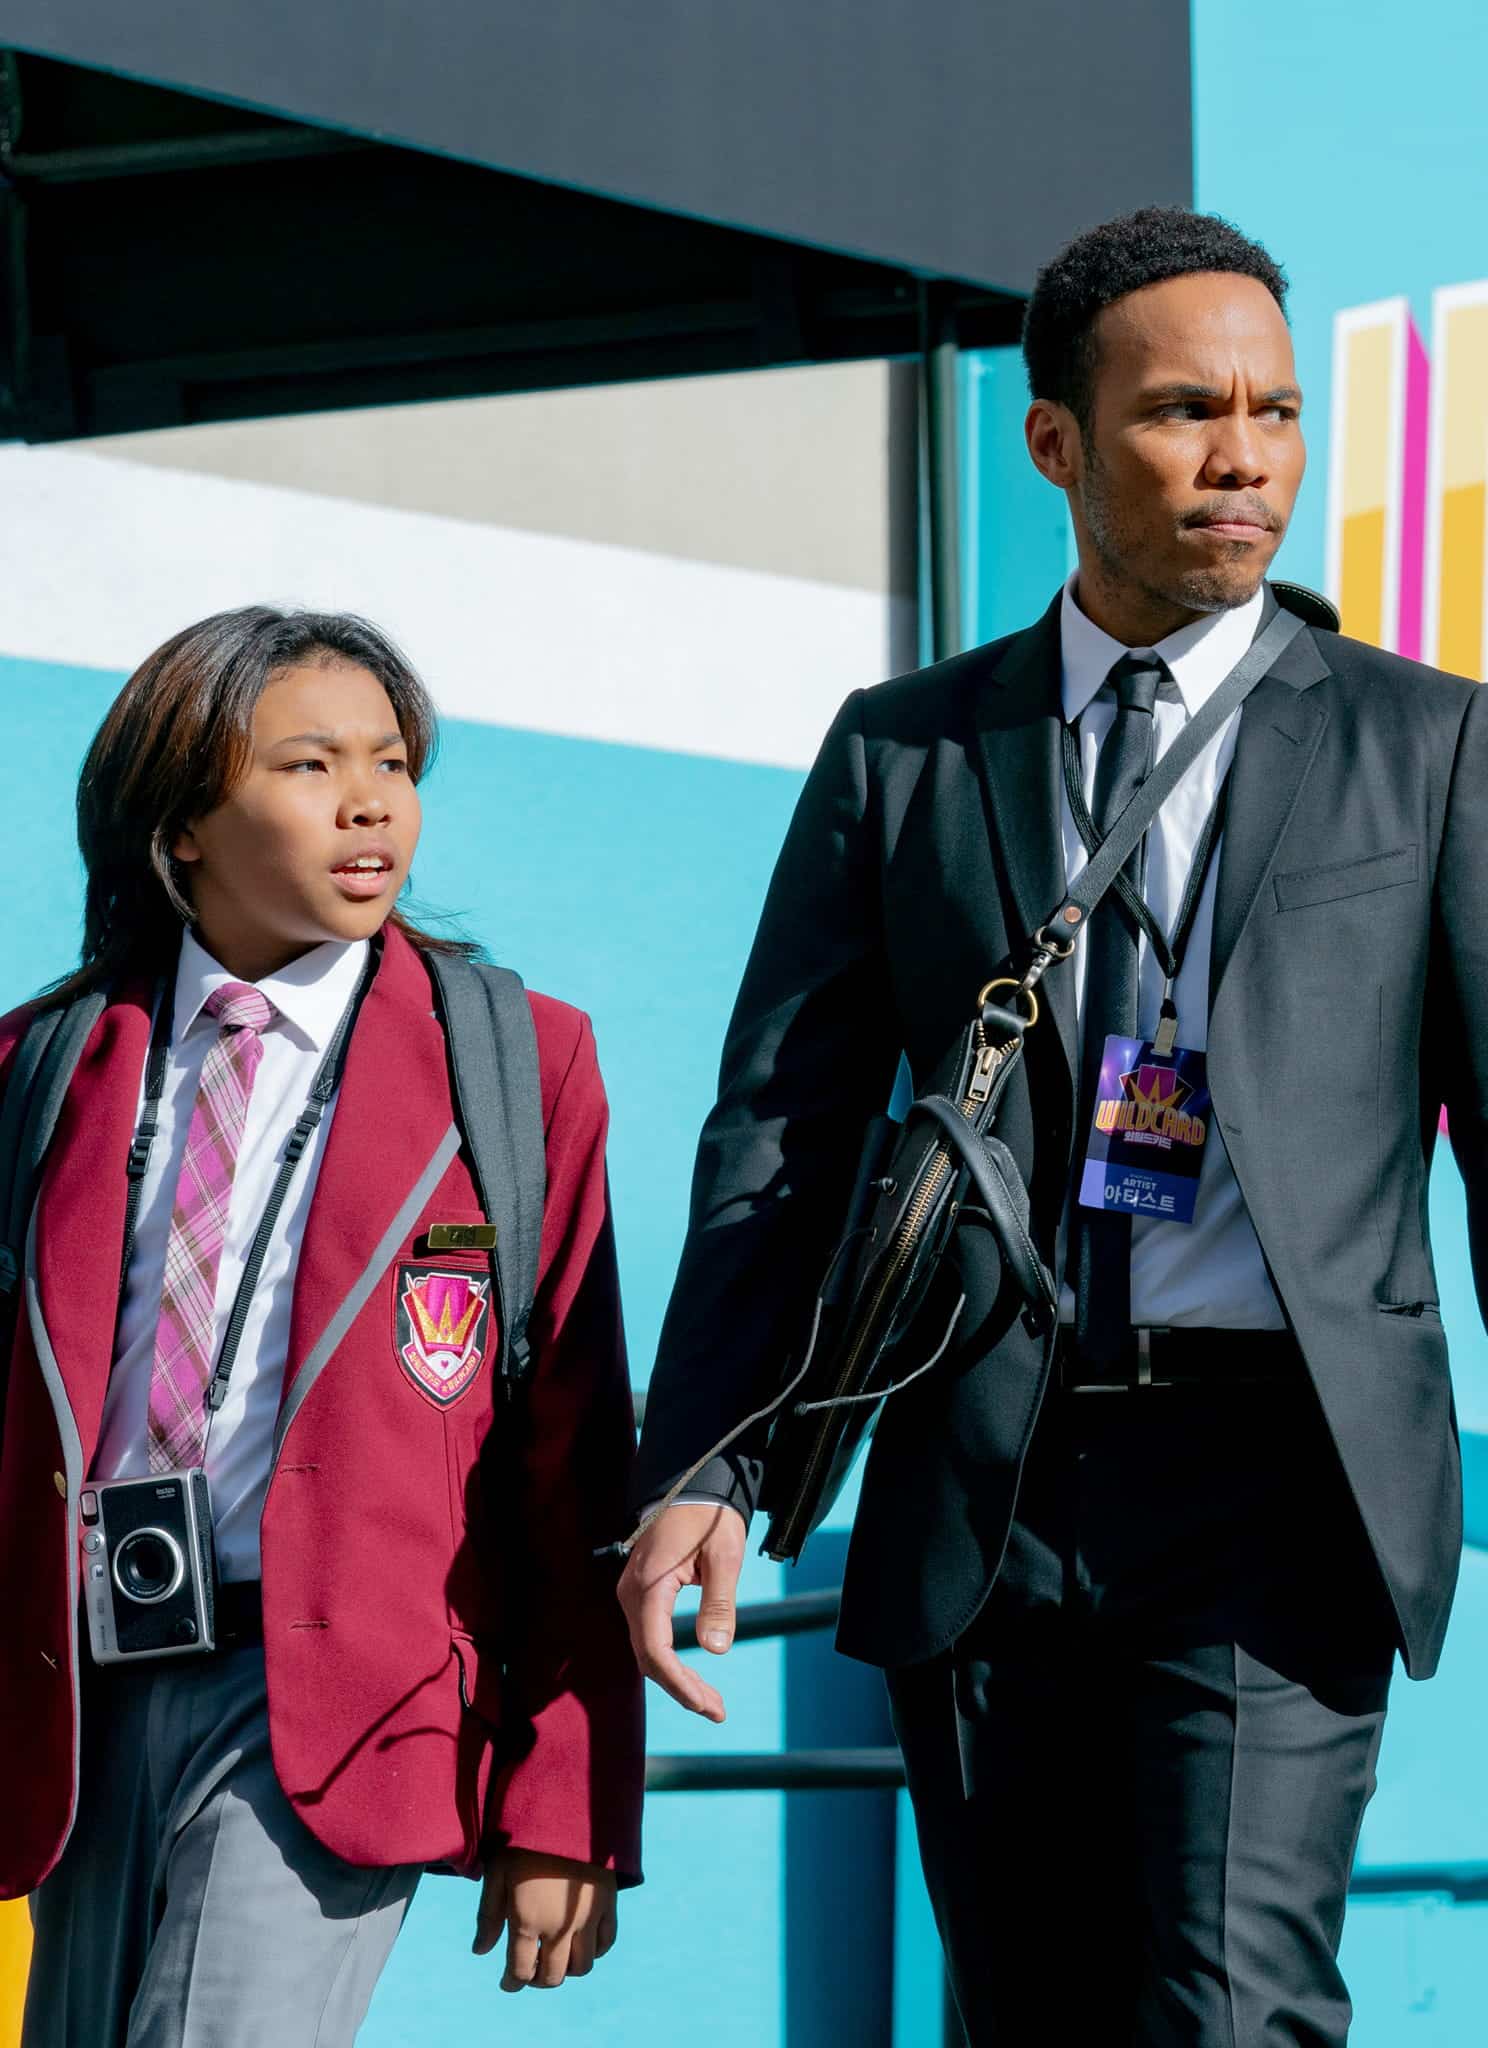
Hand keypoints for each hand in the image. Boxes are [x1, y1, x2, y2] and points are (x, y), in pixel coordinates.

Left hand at [473, 1848, 617, 1989]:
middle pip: (551, 1977)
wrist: (568, 1805)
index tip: (507, 1981)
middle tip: (529, 1969)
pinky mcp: (608, 1904)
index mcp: (527, 1921)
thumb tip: (480, 1952)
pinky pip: (605, 1943)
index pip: (520, 1973)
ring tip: (555, 1955)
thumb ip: (488, 1915)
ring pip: (581, 1967)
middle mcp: (560, 1927)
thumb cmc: (524, 1837)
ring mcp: (587, 1917)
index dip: (511, 1983)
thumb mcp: (497, 1872)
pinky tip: (580, 1941)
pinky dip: (593, 1951)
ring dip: (565, 1969)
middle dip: (536, 1980)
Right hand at [616, 1500, 745, 1721]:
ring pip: (647, 1650)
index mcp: (650, 1584)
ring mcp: (632, 1593)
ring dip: (676, 1678)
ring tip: (710, 1701)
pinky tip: (690, 1676)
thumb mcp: (724, 1556)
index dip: (679, 1683)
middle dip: (681, 1688)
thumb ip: (719, 1602)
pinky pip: (648, 1636)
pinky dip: (668, 1660)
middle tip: (717, 1711)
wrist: (692, 1486)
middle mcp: (631, 1593)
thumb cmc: (709, 1518)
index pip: (654, 1649)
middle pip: (648, 1656)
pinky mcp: (639, 1593)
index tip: (707, 1705)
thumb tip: (715, 1650)